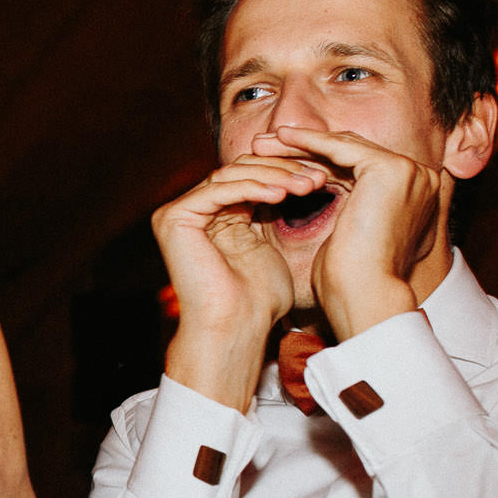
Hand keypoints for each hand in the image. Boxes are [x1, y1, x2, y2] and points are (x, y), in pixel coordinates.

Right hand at [151, 155, 327, 408]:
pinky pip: (218, 190)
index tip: (324, 178)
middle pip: (239, 169)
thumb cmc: (257, 299)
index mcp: (211, 214)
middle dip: (283, 170)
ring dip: (274, 176)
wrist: (237, 328)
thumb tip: (298, 176)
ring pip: (230, 174)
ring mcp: (177, 213)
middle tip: (318, 177)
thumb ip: (271, 210)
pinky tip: (282, 194)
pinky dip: (252, 188)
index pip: (250, 175)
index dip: (287, 172)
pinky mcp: (173, 218)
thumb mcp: (270, 243)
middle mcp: (190, 210)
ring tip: (307, 185)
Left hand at [253, 126, 440, 338]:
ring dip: (298, 144)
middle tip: (264, 146)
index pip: (356, 168)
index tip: (277, 163)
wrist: (363, 298)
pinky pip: (339, 147)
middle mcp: (418, 179)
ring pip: (342, 148)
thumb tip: (321, 192)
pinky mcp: (390, 168)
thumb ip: (348, 206)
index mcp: (411, 195)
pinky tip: (280, 137)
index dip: (315, 162)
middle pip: (349, 154)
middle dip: (303, 150)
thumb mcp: (347, 233)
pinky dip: (308, 141)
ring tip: (261, 143)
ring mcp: (408, 171)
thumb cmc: (349, 281)